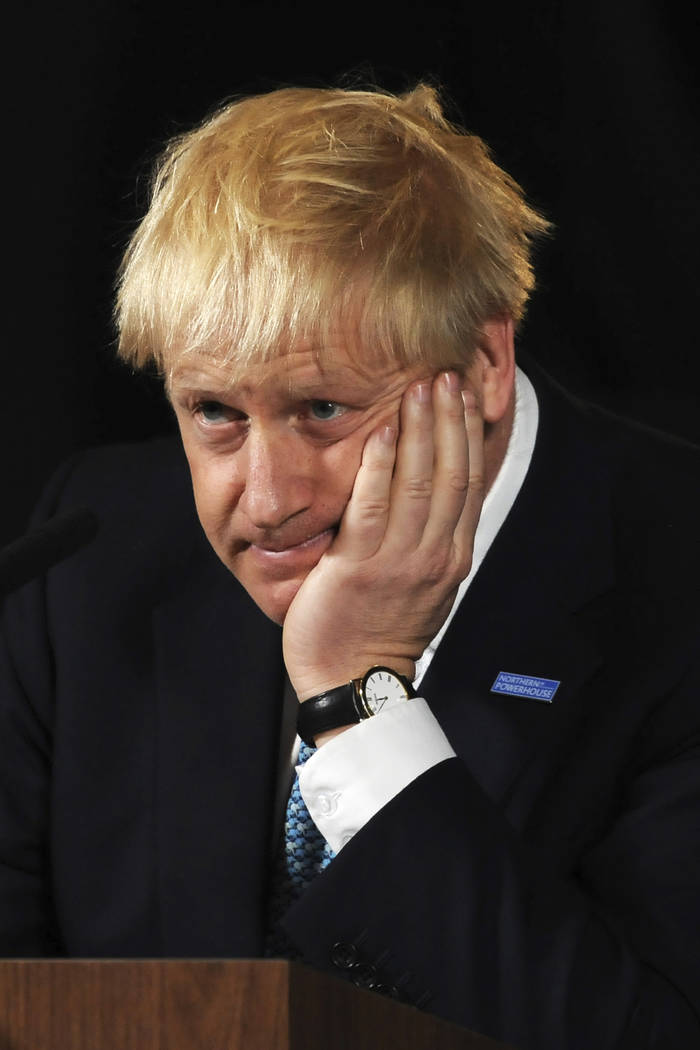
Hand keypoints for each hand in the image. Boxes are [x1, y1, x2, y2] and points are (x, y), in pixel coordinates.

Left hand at [282, 370, 484, 701]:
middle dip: (451, 419)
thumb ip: (428, 538)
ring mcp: (400, 560)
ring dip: (423, 430)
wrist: (353, 681)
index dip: (468, 434)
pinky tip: (384, 430)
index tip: (466, 396)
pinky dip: (382, 465)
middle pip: (452, 473)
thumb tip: (429, 494)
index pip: (469, 483)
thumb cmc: (379, 630)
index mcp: (451, 556)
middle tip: (447, 373)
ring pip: (422, 482)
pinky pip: (375, 505)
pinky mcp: (361, 566)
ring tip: (421, 386)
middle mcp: (435, 554)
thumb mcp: (421, 583)